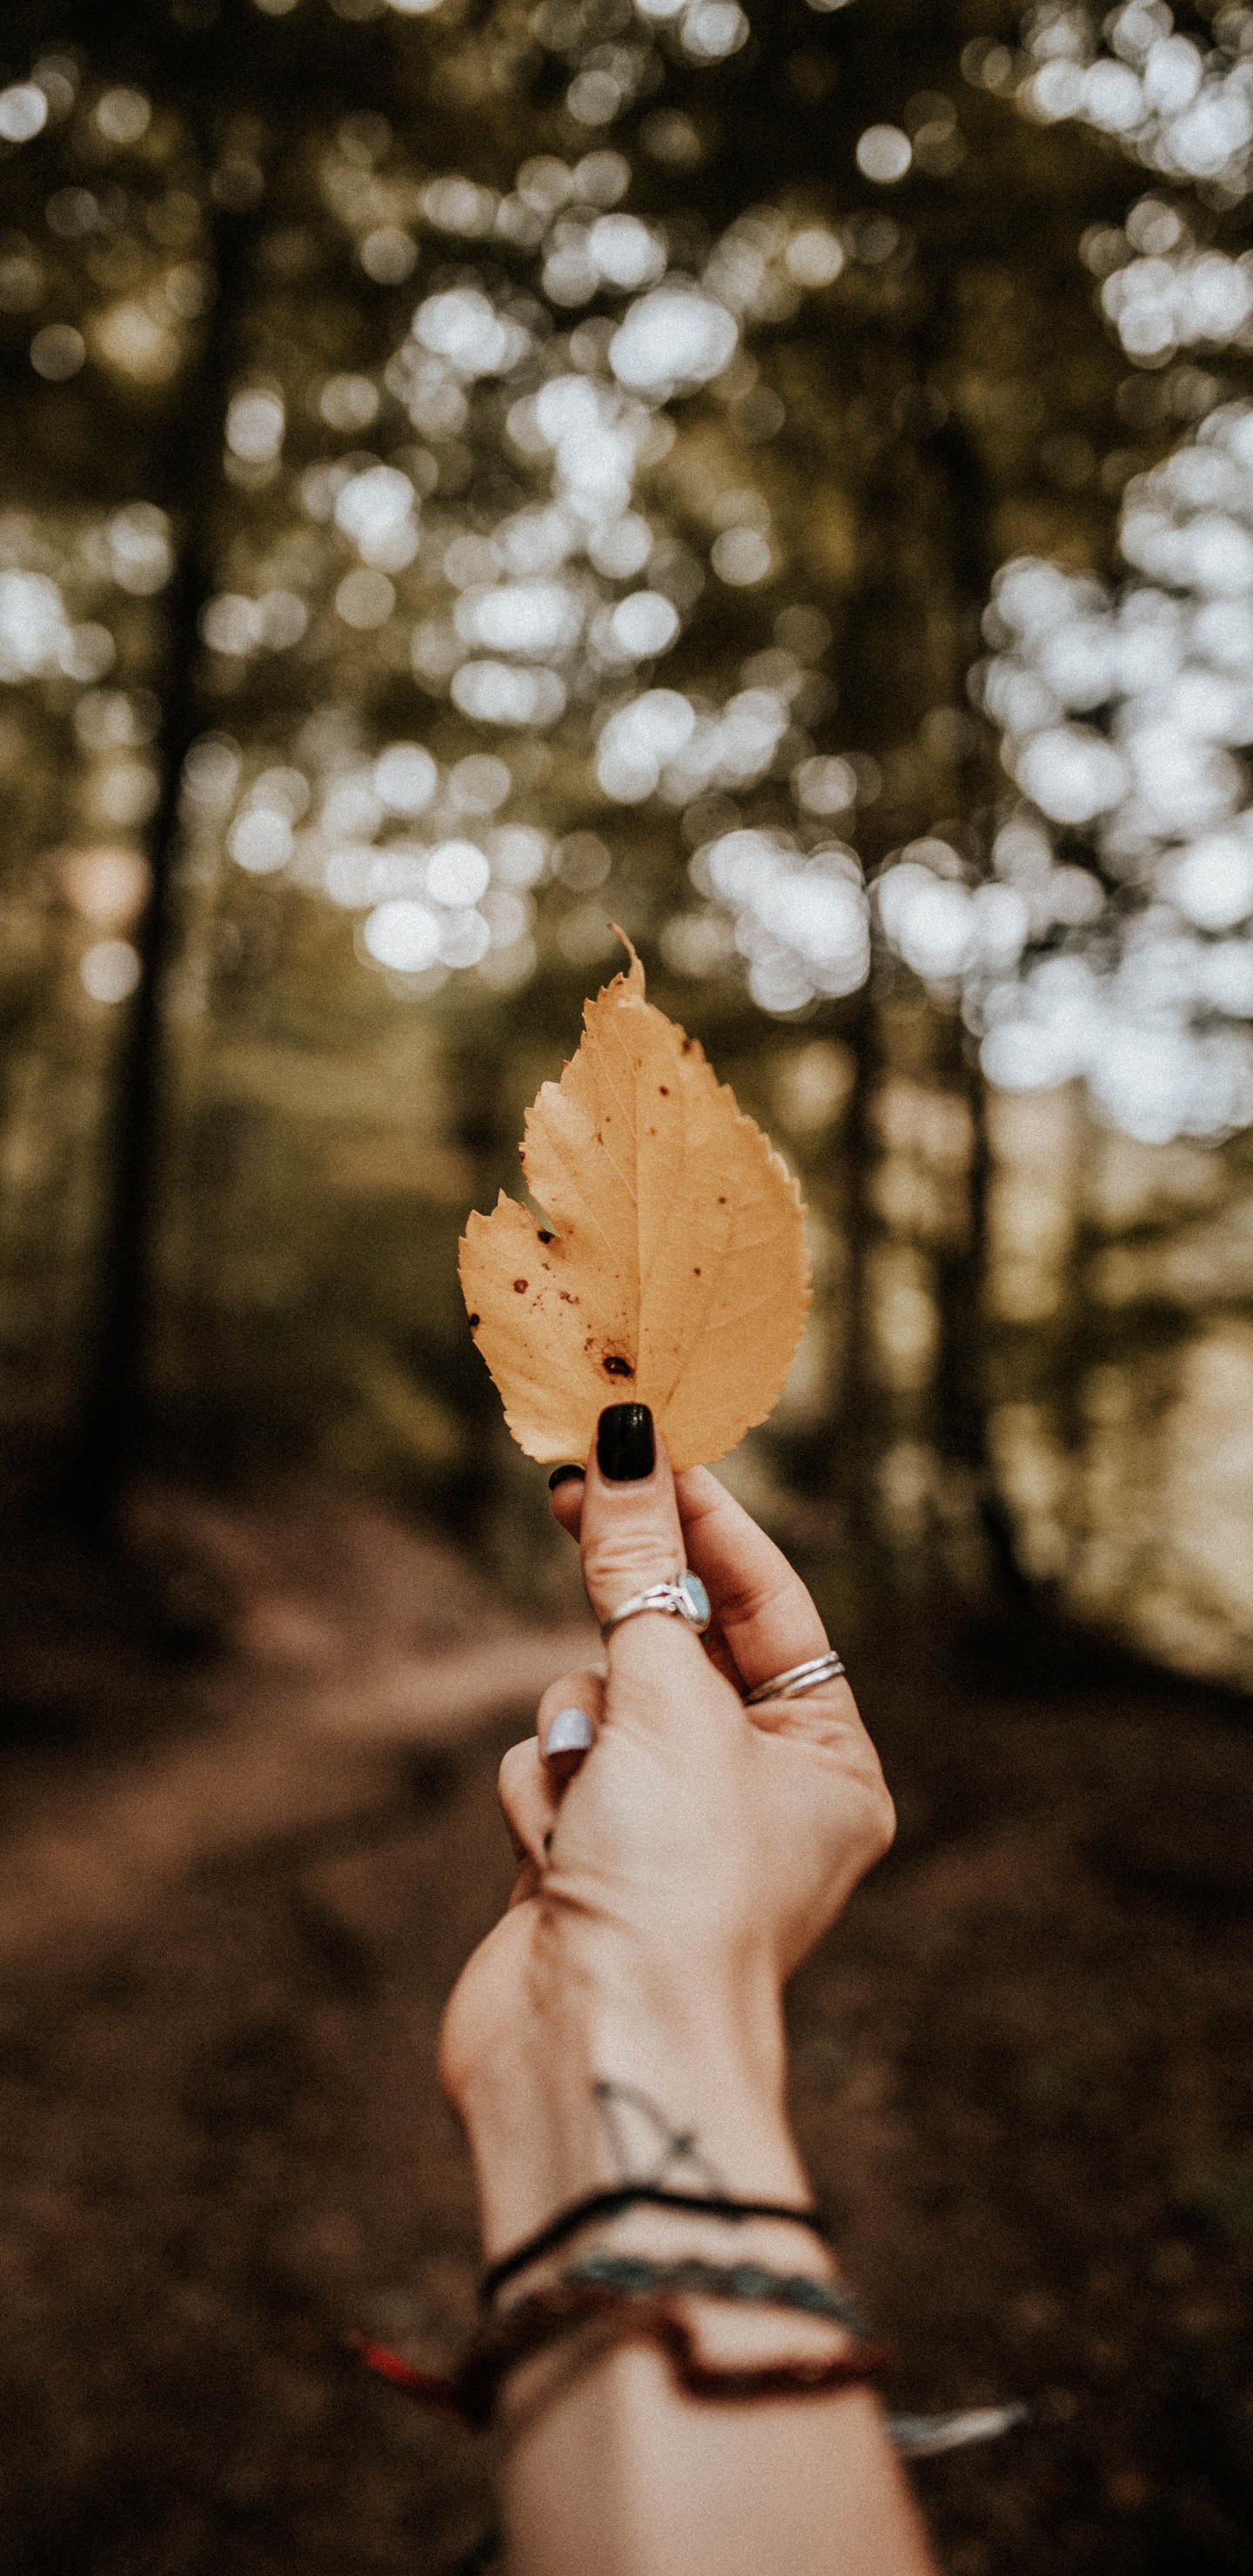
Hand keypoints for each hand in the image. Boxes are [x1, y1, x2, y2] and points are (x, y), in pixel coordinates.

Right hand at [439, 1408, 895, 2259]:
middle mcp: (757, 1793)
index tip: (641, 1440)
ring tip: (593, 1798)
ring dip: (579, 1732)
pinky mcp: (586, 1864)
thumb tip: (627, 1448)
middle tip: (573, 1489)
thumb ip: (637, 1572)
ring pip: (594, 1703)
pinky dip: (542, 1798)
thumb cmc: (674, 1883)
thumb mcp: (666, 1702)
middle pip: (675, 1647)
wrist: (598, 2056)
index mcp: (828, 1759)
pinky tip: (556, 1858)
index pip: (768, 1603)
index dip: (703, 1520)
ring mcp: (666, 1831)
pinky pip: (550, 1770)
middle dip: (628, 1618)